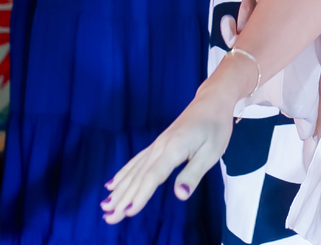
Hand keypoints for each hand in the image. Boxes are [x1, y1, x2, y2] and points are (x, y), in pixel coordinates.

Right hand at [103, 77, 239, 223]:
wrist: (210, 102)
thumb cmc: (215, 128)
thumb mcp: (211, 152)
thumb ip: (193, 174)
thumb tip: (180, 195)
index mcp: (173, 149)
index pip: (153, 176)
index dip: (140, 195)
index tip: (127, 211)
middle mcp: (159, 147)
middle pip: (138, 176)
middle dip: (122, 198)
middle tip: (108, 218)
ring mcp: (156, 145)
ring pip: (134, 170)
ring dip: (119, 189)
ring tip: (105, 206)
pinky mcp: (157, 144)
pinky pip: (136, 161)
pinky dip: (123, 174)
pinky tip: (113, 184)